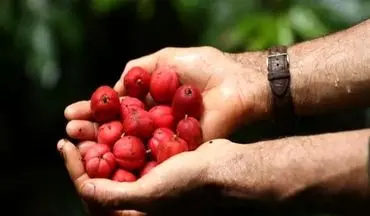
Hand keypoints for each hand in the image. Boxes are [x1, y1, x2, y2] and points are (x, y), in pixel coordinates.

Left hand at [57, 138, 234, 215]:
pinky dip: (121, 137)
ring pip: (115, 160)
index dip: (75, 170)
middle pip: (101, 177)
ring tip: (88, 124)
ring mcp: (148, 180)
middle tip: (71, 135)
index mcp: (134, 213)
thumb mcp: (150, 194)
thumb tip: (83, 189)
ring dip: (100, 142)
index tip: (65, 146)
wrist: (224, 168)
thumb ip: (114, 197)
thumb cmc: (190, 184)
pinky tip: (115, 121)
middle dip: (84, 155)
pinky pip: (132, 149)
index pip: (93, 195)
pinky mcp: (157, 164)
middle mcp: (138, 199)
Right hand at [64, 46, 267, 140]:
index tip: (72, 112)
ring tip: (77, 141)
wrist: (237, 83)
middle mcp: (154, 120)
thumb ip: (138, 70)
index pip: (116, 108)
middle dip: (93, 129)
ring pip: (130, 144)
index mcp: (151, 100)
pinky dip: (130, 157)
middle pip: (119, 128)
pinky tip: (107, 157)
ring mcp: (165, 136)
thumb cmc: (206, 67)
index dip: (95, 110)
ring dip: (104, 144)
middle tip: (70, 130)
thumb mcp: (166, 59)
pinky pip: (152, 155)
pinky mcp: (179, 149)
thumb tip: (114, 87)